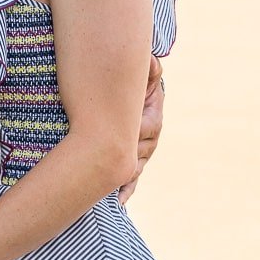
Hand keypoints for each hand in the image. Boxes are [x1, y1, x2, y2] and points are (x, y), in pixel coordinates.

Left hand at [119, 55, 163, 204]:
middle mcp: (150, 137)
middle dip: (126, 155)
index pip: (148, 126)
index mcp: (153, 116)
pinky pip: (130, 180)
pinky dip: (126, 191)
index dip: (136, 129)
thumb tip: (148, 58)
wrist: (124, 98)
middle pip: (141, 151)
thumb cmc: (127, 84)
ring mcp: (142, 153)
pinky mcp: (131, 163)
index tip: (125, 131)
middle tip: (106, 158)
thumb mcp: (139, 75)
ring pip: (135, 167)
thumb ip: (148, 67)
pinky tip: (118, 202)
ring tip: (108, 183)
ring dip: (123, 175)